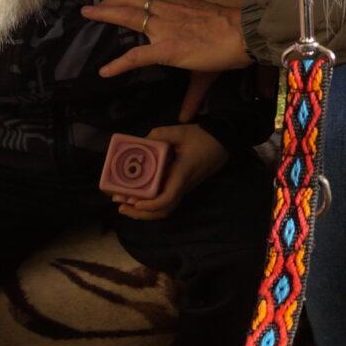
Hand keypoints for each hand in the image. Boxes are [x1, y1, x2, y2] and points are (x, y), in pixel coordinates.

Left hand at [81, 0, 263, 75]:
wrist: (246, 32)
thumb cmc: (236, 33)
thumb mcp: (214, 42)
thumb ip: (199, 67)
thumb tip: (194, 103)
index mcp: (181, 4)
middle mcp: (169, 10)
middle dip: (111, 0)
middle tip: (94, 6)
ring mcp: (165, 28)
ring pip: (128, 16)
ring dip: (106, 14)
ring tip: (88, 15)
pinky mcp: (167, 48)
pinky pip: (136, 56)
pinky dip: (118, 64)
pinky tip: (105, 71)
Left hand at [111, 123, 227, 220]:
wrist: (223, 141)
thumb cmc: (204, 137)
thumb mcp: (180, 131)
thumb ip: (159, 134)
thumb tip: (139, 142)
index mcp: (182, 174)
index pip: (168, 198)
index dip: (152, 205)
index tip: (136, 203)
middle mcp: (183, 186)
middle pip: (164, 211)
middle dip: (141, 214)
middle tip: (121, 207)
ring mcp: (184, 188)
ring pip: (165, 209)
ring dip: (145, 212)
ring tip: (126, 206)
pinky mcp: (183, 186)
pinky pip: (167, 201)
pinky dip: (152, 204)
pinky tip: (139, 199)